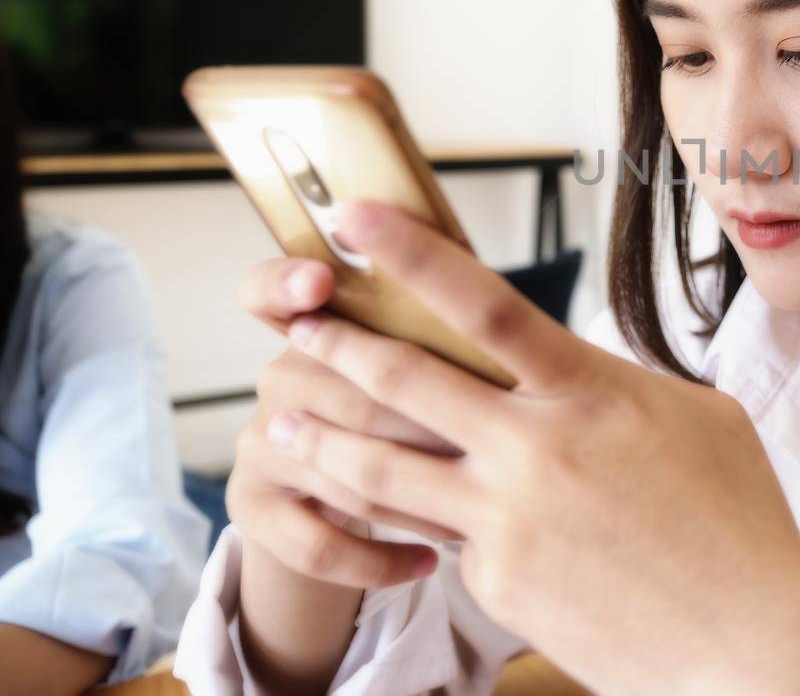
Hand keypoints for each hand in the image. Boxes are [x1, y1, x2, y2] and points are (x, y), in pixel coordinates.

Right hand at [227, 254, 460, 588]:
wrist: (341, 506)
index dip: (288, 281)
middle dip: (427, 424)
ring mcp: (260, 443)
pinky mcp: (252, 508)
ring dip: (417, 498)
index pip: (270, 289)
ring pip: (342, 469)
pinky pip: (317, 542)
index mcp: (318, 328)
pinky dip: (380, 558)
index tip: (320, 282)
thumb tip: (502, 341)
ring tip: (477, 517)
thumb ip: (439, 345)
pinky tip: (427, 563)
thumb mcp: (424, 371)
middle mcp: (279, 378)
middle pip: (347, 393)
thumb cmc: (415, 416)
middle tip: (491, 448)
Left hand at [267, 199, 799, 695]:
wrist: (747, 639)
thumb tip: (576, 375)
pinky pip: (442, 537)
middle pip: (405, 381)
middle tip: (296, 327)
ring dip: (326, 439)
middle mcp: (534, 448)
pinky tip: (403, 518)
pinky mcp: (497, 582)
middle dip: (338, 345)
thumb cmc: (739, 518)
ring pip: (384, 469)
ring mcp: (507, 520)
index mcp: (590, 391)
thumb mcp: (698, 416)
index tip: (357, 218)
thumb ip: (620, 385)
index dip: (412, 255)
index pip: (484, 305)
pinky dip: (423, 520)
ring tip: (287, 423)